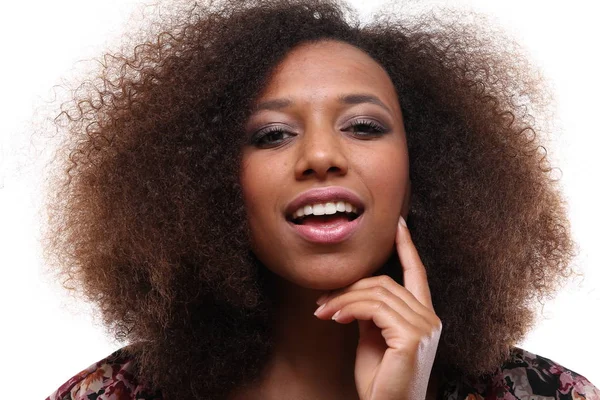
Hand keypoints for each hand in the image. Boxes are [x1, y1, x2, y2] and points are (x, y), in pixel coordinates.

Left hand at [313, 216, 441, 399]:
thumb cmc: (380, 380)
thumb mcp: (373, 338)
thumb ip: (372, 312)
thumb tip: (356, 292)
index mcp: (423, 316)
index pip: (417, 273)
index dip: (407, 247)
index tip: (398, 224)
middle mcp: (430, 318)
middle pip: (384, 282)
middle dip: (349, 287)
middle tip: (322, 301)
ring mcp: (424, 327)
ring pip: (377, 293)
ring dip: (343, 299)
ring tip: (323, 312)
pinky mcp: (412, 336)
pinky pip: (373, 308)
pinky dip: (349, 309)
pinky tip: (334, 318)